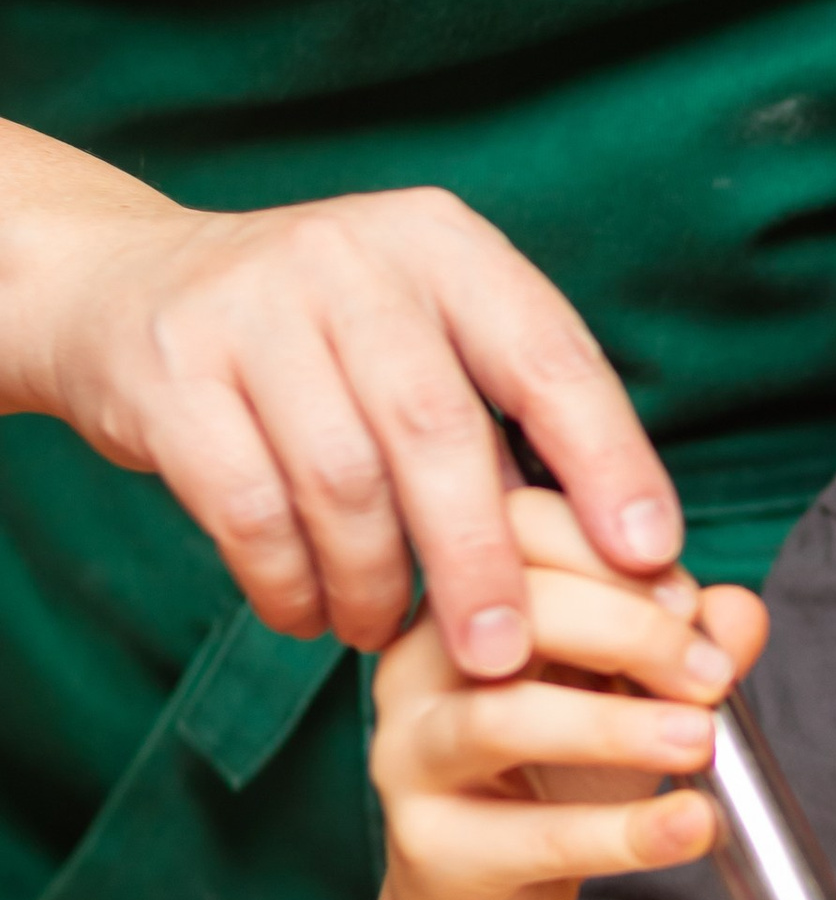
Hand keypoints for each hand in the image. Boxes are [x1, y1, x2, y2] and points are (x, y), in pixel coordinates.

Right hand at [7, 133, 680, 669]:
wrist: (122, 286)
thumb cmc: (315, 335)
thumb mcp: (420, 330)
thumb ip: (505, 421)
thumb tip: (621, 556)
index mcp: (442, 244)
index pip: (549, 354)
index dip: (608, 459)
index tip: (649, 553)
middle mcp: (352, 258)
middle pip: (438, 430)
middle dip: (480, 557)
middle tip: (503, 655)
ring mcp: (251, 309)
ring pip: (342, 481)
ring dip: (375, 582)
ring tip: (384, 632)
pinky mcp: (169, 373)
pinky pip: (245, 508)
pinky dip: (288, 582)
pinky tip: (308, 613)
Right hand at [366, 491, 766, 899]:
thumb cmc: (556, 772)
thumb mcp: (633, 691)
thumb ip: (687, 641)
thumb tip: (737, 611)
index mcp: (469, 599)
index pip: (525, 528)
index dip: (614, 553)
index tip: (688, 604)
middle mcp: (421, 662)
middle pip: (516, 609)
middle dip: (632, 632)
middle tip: (712, 677)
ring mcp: (411, 753)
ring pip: (505, 718)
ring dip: (620, 727)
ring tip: (701, 742)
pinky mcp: (430, 847)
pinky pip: (529, 834)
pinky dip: (622, 832)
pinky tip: (691, 824)